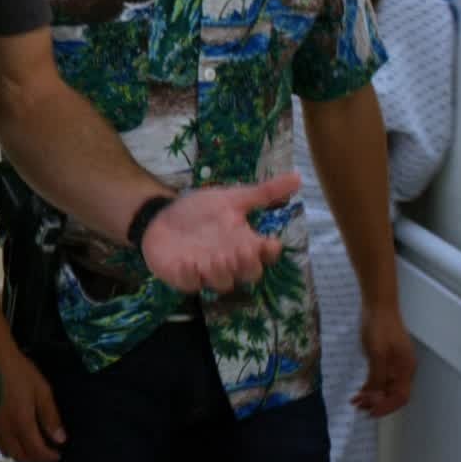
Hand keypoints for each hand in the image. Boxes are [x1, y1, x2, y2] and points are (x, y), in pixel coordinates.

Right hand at [0, 334, 64, 461]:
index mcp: (21, 422)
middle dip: (35, 458)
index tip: (58, 454)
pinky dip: (4, 444)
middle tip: (45, 452)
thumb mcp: (42, 390)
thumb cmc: (18, 371)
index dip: (49, 456)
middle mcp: (5, 429)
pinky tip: (10, 436)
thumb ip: (50, 416)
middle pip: (20, 455)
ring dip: (19, 452)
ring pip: (5, 450)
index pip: (37, 450)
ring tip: (28, 445)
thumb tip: (60, 438)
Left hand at [140, 173, 300, 291]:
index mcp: (244, 243)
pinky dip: (189, 276)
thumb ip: (264, 192)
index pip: (266, 255)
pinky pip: (189, 284)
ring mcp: (207, 272)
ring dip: (221, 272)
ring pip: (223, 284)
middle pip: (249, 275)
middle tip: (241, 250)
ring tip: (214, 257)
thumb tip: (298, 177)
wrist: (162, 216)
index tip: (270, 243)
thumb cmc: (200, 211)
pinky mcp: (183, 277)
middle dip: (248, 265)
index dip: (270, 253)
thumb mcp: (231, 197)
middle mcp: (230, 261)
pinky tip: (186, 263)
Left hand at [354, 304, 415, 415]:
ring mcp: (397, 363)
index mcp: (406, 369)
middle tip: (359, 407)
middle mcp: (404, 368)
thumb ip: (377, 377)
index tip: (369, 413)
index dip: (386, 407)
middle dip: (378, 403)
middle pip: (394, 394)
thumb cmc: (379, 327)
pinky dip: (372, 385)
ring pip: (387, 386)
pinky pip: (383, 377)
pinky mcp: (388, 357)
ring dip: (373, 396)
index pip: (400, 397)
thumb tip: (376, 398)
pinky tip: (361, 388)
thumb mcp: (377, 354)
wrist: (378, 304)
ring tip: (356, 401)